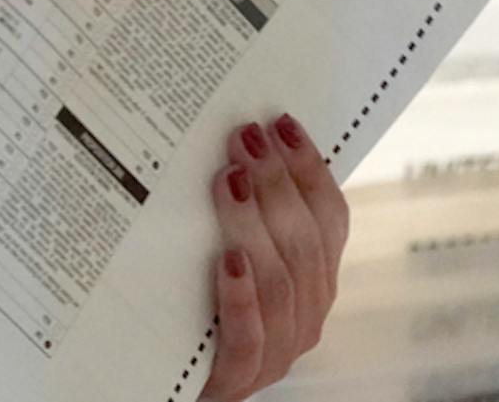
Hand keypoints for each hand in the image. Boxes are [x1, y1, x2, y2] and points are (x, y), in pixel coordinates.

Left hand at [202, 114, 350, 398]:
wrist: (170, 383)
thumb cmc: (200, 313)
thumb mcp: (229, 257)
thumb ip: (241, 216)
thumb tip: (232, 148)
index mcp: (313, 283)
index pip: (328, 220)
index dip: (310, 169)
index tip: (283, 124)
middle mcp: (305, 316)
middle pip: (305, 244)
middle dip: (278, 184)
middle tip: (246, 138)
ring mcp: (277, 352)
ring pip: (282, 284)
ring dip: (256, 225)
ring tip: (231, 180)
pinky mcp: (238, 378)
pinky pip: (250, 339)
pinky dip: (243, 296)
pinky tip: (227, 260)